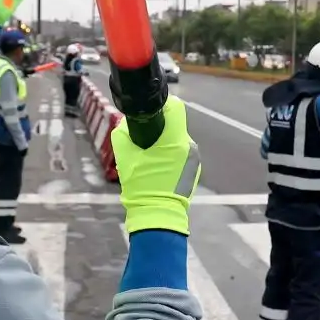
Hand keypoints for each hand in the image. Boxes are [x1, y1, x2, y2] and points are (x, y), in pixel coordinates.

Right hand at [110, 97, 199, 235]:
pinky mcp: (195, 169)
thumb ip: (124, 133)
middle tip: (144, 139)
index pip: (175, 107)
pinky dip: (171, 155)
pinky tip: (160, 168)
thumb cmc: (141, 185)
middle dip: (160, 128)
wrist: (158, 214)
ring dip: (165, 142)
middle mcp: (189, 146)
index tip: (150, 111)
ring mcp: (195, 158)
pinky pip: (182, 153)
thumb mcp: (124, 156)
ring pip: (178, 139)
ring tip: (151, 157)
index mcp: (174, 140)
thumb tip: (127, 122)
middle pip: (175, 124)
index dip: (162, 104)